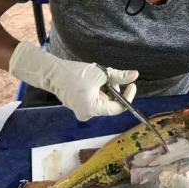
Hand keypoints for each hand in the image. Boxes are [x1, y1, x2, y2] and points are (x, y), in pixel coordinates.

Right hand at [9, 41, 137, 120]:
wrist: (53, 73)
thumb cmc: (76, 73)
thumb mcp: (101, 74)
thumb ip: (119, 77)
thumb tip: (135, 75)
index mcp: (93, 109)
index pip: (118, 108)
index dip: (127, 96)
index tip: (131, 84)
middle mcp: (87, 115)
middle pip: (110, 104)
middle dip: (114, 90)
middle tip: (110, 77)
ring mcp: (82, 112)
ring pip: (103, 101)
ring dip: (106, 89)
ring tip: (99, 77)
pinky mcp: (79, 107)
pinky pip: (94, 100)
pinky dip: (98, 91)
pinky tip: (92, 82)